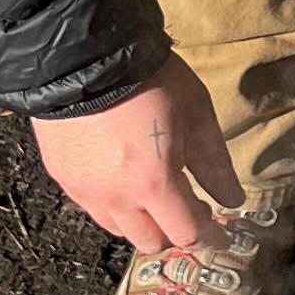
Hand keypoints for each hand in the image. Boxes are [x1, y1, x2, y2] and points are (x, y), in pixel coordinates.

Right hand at [30, 56, 241, 252]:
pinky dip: (112, 203)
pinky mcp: (62, 178)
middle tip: (185, 208)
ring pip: (119, 229)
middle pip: (151, 241)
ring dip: (140, 220)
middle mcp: (117, 198)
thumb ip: (214, 163)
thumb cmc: (147, 79)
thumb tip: (231, 199)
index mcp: (154, 183)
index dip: (209, 240)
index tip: (219, 237)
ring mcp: (84, 191)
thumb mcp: (195, 114)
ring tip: (150, 191)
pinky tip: (120, 176)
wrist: (82, 54)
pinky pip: (92, 207)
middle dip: (173, 231)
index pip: (187, 234)